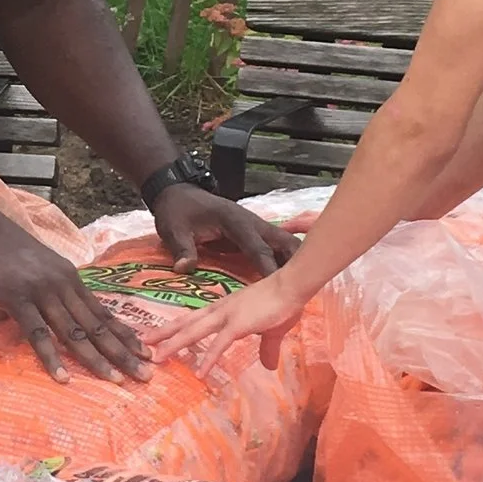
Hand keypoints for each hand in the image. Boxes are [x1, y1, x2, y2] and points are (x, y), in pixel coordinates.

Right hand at [0, 219, 146, 381]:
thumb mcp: (31, 269)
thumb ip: (32, 296)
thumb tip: (11, 318)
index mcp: (69, 278)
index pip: (102, 311)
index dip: (125, 334)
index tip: (146, 352)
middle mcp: (63, 285)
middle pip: (97, 325)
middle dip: (123, 352)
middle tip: (147, 375)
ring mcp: (41, 292)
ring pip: (75, 332)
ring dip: (98, 359)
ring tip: (117, 381)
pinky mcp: (17, 299)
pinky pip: (38, 333)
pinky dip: (51, 357)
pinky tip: (63, 378)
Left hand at [142, 262, 318, 378]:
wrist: (294, 286)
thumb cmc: (283, 303)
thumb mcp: (272, 330)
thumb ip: (267, 347)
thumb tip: (269, 365)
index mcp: (224, 308)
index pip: (193, 318)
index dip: (175, 326)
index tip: (157, 334)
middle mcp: (220, 310)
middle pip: (186, 323)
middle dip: (163, 334)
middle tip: (142, 343)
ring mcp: (227, 316)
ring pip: (194, 332)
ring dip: (174, 345)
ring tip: (156, 358)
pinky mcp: (239, 324)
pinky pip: (219, 344)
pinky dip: (207, 359)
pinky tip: (199, 373)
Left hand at [150, 179, 299, 279]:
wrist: (178, 194)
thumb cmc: (177, 211)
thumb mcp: (173, 229)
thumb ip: (182, 248)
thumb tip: (184, 269)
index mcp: (235, 221)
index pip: (257, 247)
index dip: (270, 267)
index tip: (281, 288)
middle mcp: (252, 223)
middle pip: (283, 241)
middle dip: (297, 261)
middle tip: (309, 287)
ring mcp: (256, 228)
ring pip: (285, 243)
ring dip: (296, 261)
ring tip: (308, 287)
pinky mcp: (254, 235)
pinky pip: (276, 248)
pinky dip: (287, 261)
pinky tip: (294, 279)